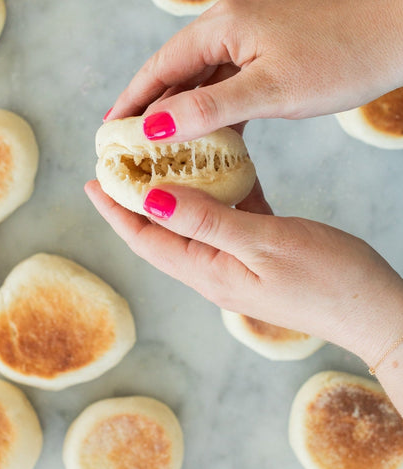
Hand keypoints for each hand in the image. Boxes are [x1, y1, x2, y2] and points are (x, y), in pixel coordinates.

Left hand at [85, 178, 402, 380]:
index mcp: (208, 272)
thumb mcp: (263, 244)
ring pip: (192, 221)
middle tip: (120, 161)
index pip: (145, 239)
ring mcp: (237, 262)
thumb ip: (206, 222)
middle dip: (135, 198)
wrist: (376, 310)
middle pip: (161, 231)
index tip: (93, 179)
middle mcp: (214, 270)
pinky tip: (223, 168)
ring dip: (174, 192)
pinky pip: (227, 218)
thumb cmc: (328, 280)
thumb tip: (152, 198)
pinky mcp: (260, 253)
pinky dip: (218, 193)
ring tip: (161, 158)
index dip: (116, 210)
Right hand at [107, 0, 402, 141]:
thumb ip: (208, 108)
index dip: (132, 99)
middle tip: (129, 142)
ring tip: (161, 142)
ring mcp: (248, 27)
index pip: (161, 65)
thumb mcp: (269, 92)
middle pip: (176, 67)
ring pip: (202, 71)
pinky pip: (227, 73)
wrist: (393, 39)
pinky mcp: (266, 40)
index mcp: (222, 22)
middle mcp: (228, 17)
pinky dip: (214, 100)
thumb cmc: (339, 60)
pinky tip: (208, 128)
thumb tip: (153, 125)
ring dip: (183, 105)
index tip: (109, 130)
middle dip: (152, 104)